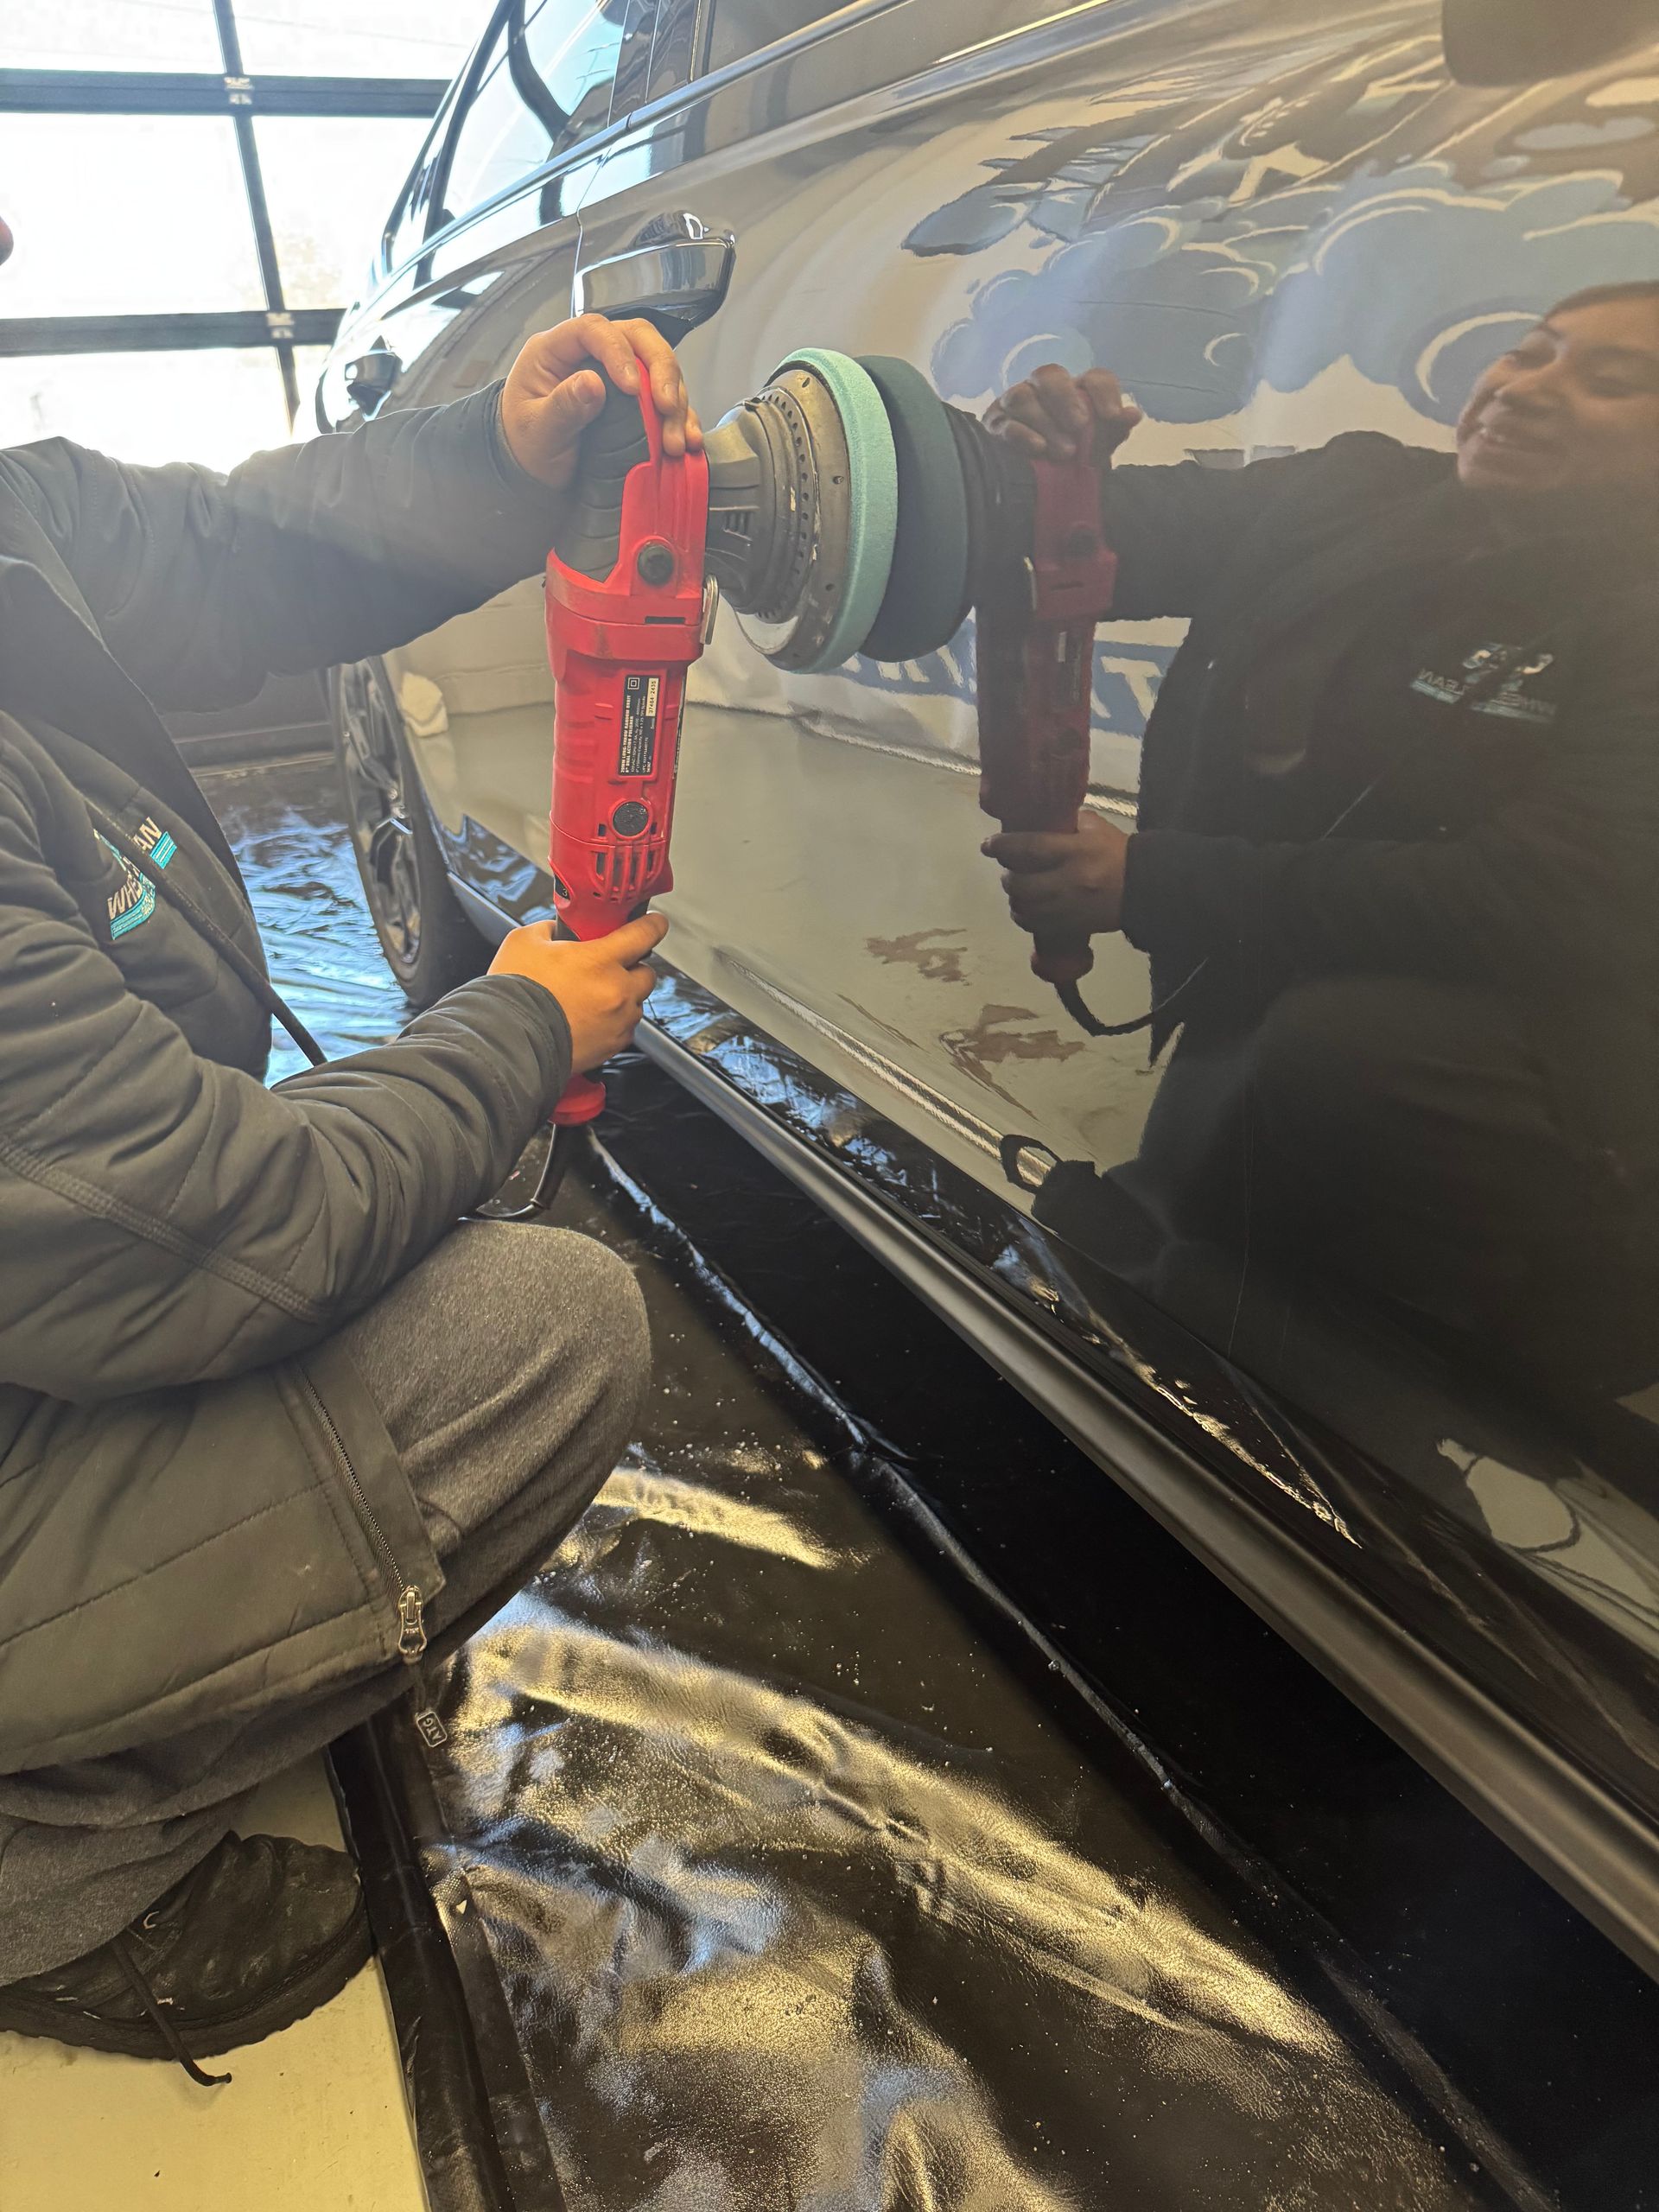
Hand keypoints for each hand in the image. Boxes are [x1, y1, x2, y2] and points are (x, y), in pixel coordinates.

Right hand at [489, 911, 667, 1070]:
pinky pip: (623, 1030)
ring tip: (592, 999)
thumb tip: (556, 932)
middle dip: (633, 968)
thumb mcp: (524, 942)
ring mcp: (617, 1022)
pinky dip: (613, 1023)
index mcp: (600, 960)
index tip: (655, 923)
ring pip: (636, 1004)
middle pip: (647, 973)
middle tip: (611, 968)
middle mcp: (617, 991)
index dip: (653, 925)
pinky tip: (588, 1020)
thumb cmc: (514, 992)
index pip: (643, 934)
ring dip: (622, 998)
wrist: (507, 1042)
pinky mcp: (611, 1047)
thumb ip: (548, 930)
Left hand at [499, 314, 703, 492]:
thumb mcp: (536, 430)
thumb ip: (561, 407)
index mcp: (555, 350)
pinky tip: (687, 438)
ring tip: (674, 440)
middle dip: (660, 369)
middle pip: (637, 338)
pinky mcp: (634, 402)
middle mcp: (590, 355)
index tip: (632, 387)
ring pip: (658, 367)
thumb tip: (592, 384)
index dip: (618, 351)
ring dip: (675, 400)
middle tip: (666, 406)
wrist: (530, 471)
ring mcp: (615, 376)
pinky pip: (664, 399)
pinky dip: (681, 417)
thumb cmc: (524, 444)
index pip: (593, 329)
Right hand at [983, 365, 1141, 460]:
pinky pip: (1003, 422)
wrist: (1037, 490)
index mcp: (1076, 391)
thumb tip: (1133, 415)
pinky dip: (1021, 434)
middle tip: (1080, 427)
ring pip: (1022, 396)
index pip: (1093, 378)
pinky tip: (1037, 449)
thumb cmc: (1070, 462)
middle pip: (1049, 375)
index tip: (1113, 415)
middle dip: (1066, 399)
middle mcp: (1042, 389)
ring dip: (1045, 421)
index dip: (1104, 392)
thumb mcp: (1096, 450)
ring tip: (1063, 452)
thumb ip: (1113, 431)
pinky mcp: (994, 425)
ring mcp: (1014, 403)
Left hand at [983, 810, 1129, 939]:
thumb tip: (1040, 821)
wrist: (1144, 889)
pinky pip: (1034, 925)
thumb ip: (1068, 824)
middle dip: (1008, 876)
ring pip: (1023, 907)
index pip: (1029, 848)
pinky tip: (1026, 909)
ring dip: (1014, 898)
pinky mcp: (1069, 925)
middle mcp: (1068, 881)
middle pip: (1019, 883)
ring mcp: (1067, 907)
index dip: (1002, 846)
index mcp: (1074, 851)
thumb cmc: (1117, 854)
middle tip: (1009, 870)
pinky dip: (1024, 917)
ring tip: (1018, 890)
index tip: (987, 845)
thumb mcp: (1095, 829)